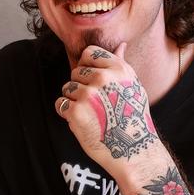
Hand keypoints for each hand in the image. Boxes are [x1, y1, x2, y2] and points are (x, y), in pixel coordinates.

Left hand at [56, 43, 158, 172]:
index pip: (88, 53)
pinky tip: (82, 122)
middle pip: (75, 71)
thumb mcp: (133, 87)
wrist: (133, 150)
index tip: (94, 82)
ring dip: (73, 101)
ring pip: (67, 88)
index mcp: (118, 69)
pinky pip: (60, 104)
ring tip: (91, 114)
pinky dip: (66, 113)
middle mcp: (103, 79)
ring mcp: (88, 95)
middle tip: (96, 105)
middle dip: (80, 86)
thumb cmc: (133, 118)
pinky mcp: (76, 112)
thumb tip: (121, 44)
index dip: (87, 67)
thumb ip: (121, 65)